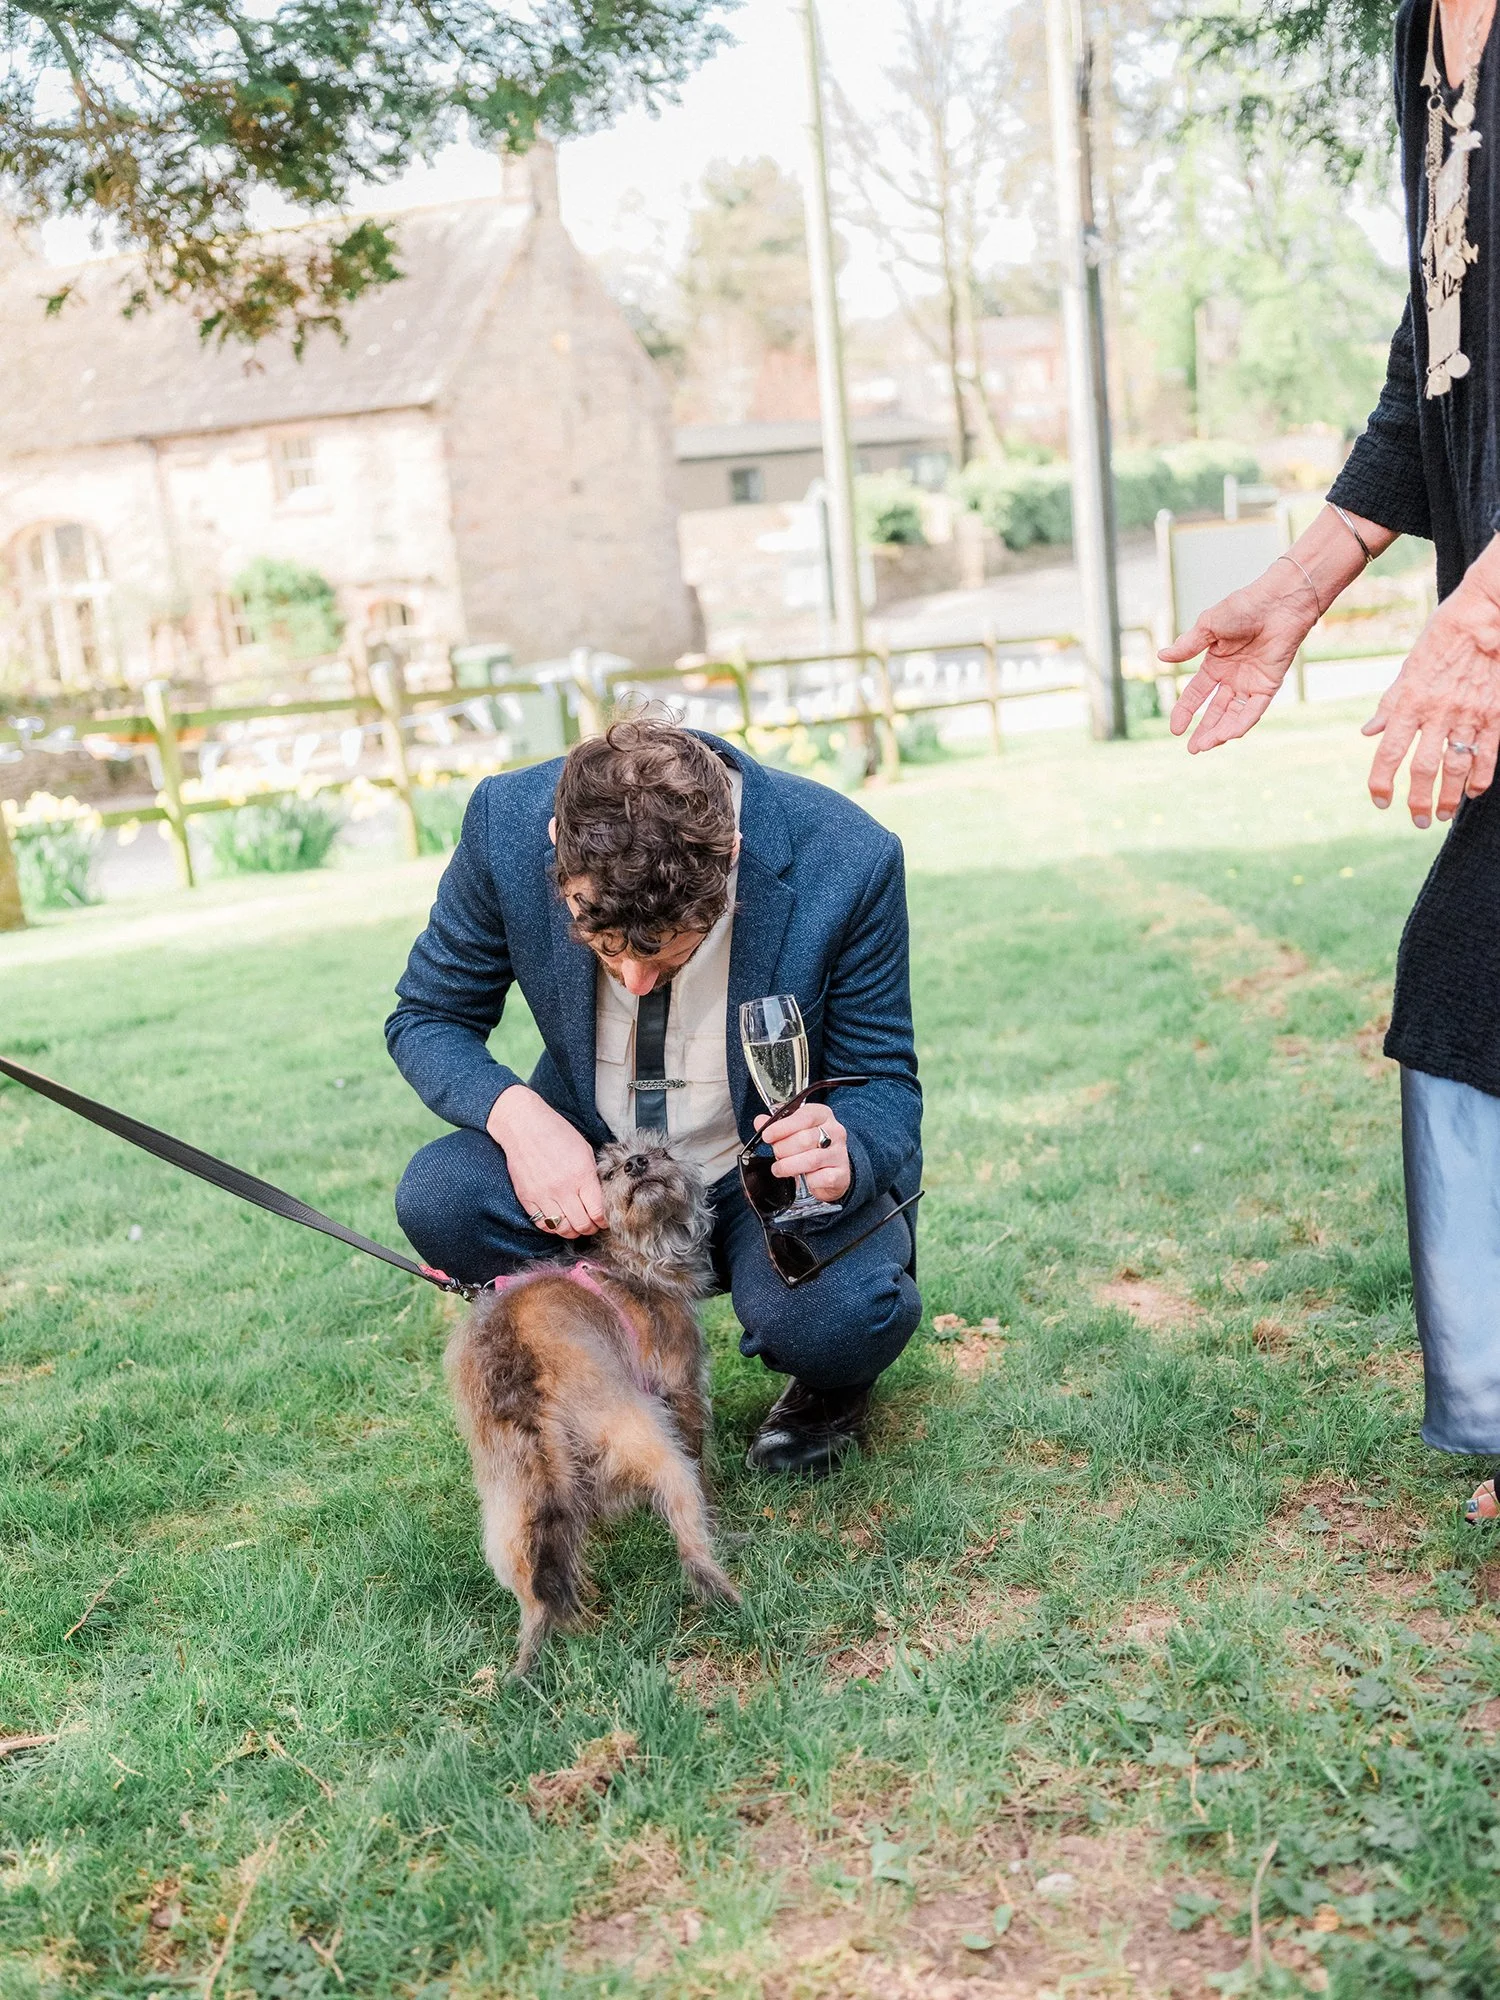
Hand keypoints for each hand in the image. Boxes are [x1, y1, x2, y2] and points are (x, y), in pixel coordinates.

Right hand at [487, 1084, 604, 1238]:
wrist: (523, 1126)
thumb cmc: (556, 1133)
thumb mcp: (584, 1149)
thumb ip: (592, 1175)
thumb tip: (600, 1198)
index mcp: (581, 1175)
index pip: (598, 1211)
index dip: (604, 1220)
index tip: (604, 1220)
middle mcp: (563, 1188)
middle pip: (582, 1224)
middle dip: (590, 1228)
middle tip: (591, 1225)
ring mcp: (543, 1195)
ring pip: (562, 1229)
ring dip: (572, 1231)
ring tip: (576, 1225)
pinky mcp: (527, 1198)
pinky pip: (542, 1223)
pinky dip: (553, 1226)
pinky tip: (558, 1220)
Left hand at [756, 1101, 851, 1201]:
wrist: (833, 1169)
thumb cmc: (811, 1146)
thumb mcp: (794, 1130)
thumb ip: (777, 1126)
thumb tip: (760, 1121)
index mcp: (822, 1115)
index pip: (804, 1117)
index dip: (782, 1127)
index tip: (767, 1135)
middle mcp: (835, 1131)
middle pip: (805, 1139)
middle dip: (783, 1149)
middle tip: (776, 1154)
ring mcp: (840, 1153)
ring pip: (811, 1159)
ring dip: (789, 1166)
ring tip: (779, 1168)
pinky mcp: (841, 1173)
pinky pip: (821, 1178)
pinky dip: (808, 1180)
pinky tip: (803, 1178)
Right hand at [1162, 561, 1319, 751]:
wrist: (1278, 602)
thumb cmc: (1245, 606)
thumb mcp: (1209, 626)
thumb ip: (1188, 646)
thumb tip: (1162, 657)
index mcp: (1216, 663)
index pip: (1197, 694)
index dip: (1185, 711)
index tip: (1175, 729)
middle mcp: (1233, 677)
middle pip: (1215, 711)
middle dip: (1204, 730)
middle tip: (1193, 750)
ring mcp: (1251, 682)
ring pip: (1234, 715)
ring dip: (1221, 731)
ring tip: (1206, 745)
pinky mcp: (1269, 685)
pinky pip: (1254, 709)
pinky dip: (1242, 722)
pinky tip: (1228, 734)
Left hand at [1363, 565, 1499, 825]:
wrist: (1487, 615)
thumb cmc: (1443, 636)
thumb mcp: (1409, 667)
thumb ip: (1390, 704)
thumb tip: (1368, 732)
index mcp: (1410, 702)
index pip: (1389, 753)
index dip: (1381, 782)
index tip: (1380, 801)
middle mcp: (1437, 712)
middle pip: (1423, 769)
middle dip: (1417, 800)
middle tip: (1416, 821)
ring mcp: (1469, 714)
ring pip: (1456, 767)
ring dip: (1448, 797)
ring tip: (1442, 815)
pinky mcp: (1495, 713)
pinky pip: (1488, 753)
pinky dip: (1481, 777)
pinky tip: (1473, 792)